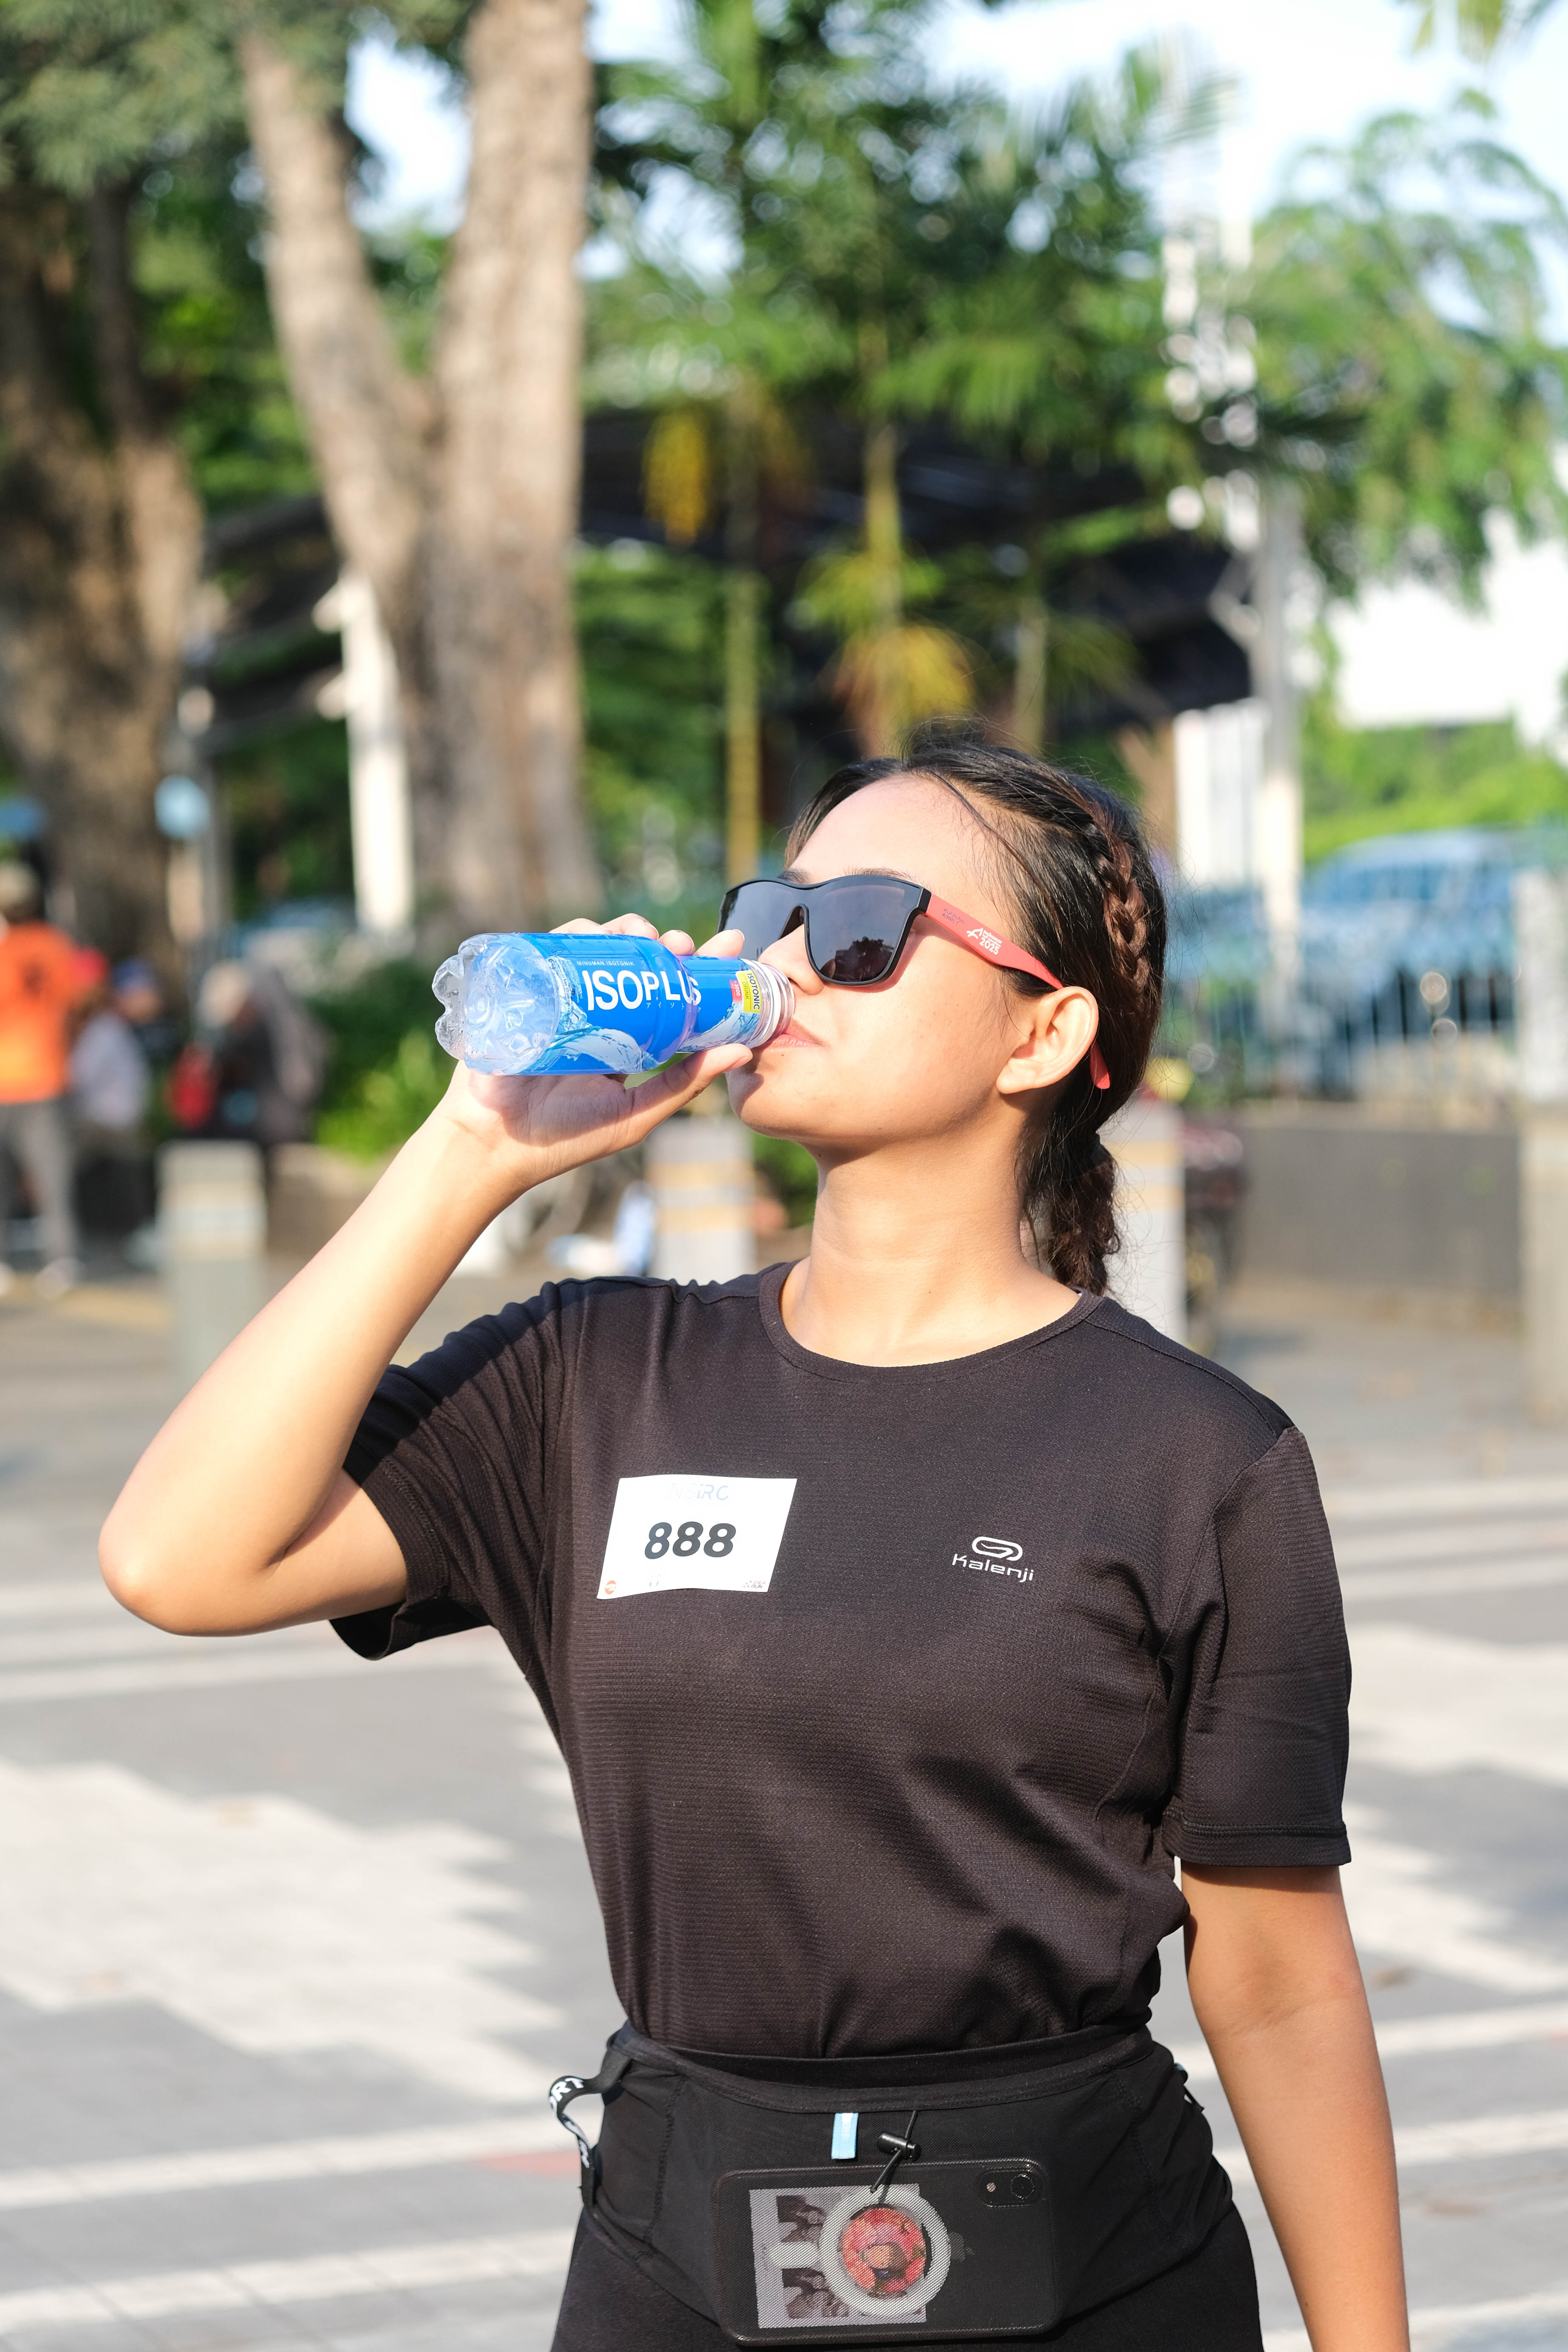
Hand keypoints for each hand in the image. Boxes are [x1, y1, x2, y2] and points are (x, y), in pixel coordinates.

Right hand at [431, 912, 752, 1199]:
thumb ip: (685, 1083)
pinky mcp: (530, 989)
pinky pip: (554, 948)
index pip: (671, 998)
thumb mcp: (636, 1113)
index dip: (700, 970)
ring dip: (626, 931)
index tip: (729, 945)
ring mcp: (563, 999)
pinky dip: (576, 933)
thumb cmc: (566, 1137)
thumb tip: (743, 1051)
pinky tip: (598, 933)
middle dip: (666, 945)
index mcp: (628, 1041)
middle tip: (684, 945)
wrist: (496, 1141)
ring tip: (646, 936)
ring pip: (600, 948)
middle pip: (638, 965)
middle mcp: (598, 1015)